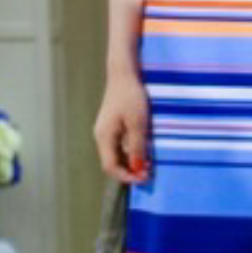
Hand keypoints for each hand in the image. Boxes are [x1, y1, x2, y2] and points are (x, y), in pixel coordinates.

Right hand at [94, 66, 150, 183]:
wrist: (123, 74)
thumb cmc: (131, 97)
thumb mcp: (138, 124)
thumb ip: (137, 148)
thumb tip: (137, 169)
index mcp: (104, 137)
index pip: (110, 167)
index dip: (126, 177)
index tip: (144, 178)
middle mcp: (101, 137)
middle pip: (112, 163)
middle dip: (130, 171)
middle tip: (149, 172)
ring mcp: (106, 131)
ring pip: (117, 155)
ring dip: (132, 162)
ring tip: (149, 162)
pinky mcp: (112, 126)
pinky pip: (119, 146)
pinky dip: (131, 152)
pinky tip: (143, 150)